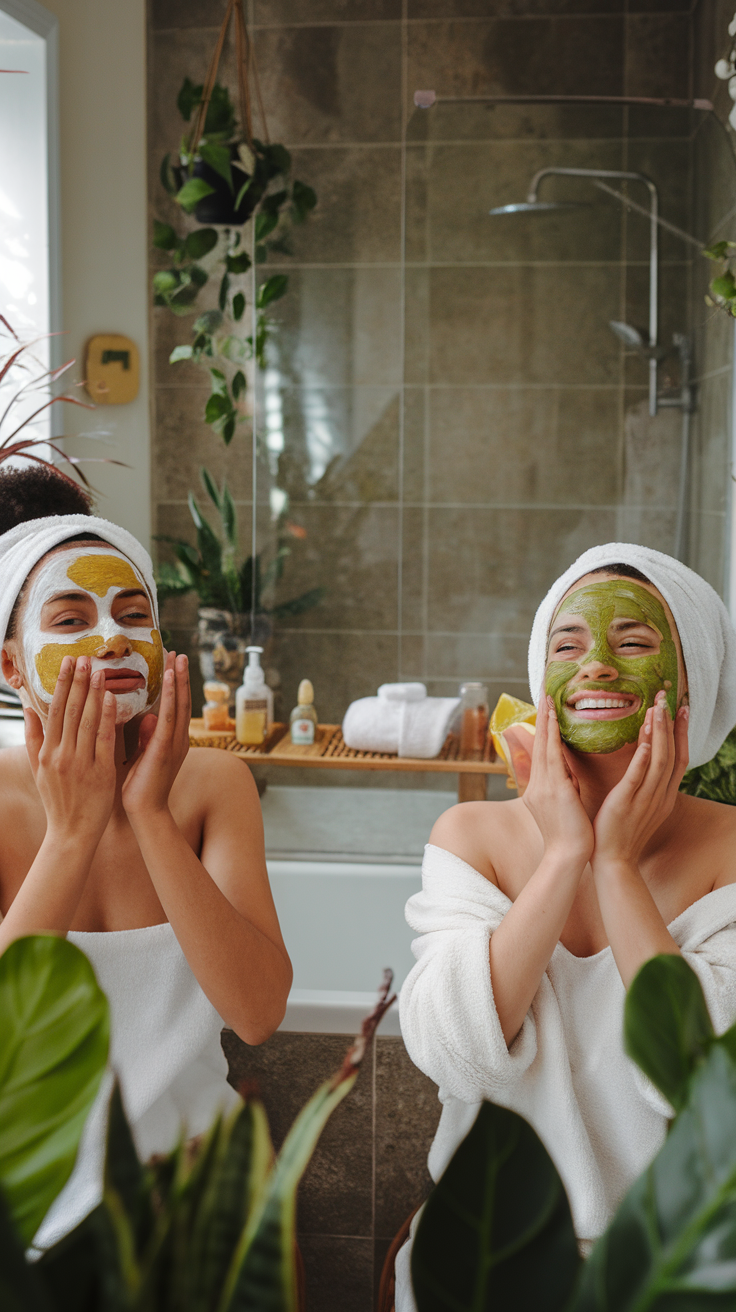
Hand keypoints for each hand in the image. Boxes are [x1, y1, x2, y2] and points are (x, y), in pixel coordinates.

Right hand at [25, 655, 116, 842]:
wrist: (72, 834)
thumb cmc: (58, 801)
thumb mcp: (38, 770)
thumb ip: (33, 739)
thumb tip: (30, 709)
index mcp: (47, 753)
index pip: (55, 711)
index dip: (62, 685)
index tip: (67, 663)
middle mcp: (62, 755)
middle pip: (70, 711)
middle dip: (76, 682)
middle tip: (83, 657)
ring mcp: (81, 763)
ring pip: (86, 721)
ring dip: (92, 693)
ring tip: (98, 670)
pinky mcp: (101, 772)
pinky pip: (104, 740)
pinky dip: (106, 717)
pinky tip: (111, 698)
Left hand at [122, 652, 190, 819]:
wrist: (145, 812)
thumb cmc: (140, 788)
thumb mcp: (143, 757)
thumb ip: (147, 737)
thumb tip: (149, 717)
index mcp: (172, 741)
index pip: (175, 706)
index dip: (175, 685)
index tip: (171, 664)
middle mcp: (178, 739)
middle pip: (181, 700)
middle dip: (180, 676)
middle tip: (177, 652)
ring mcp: (175, 742)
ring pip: (179, 704)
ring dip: (179, 679)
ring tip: (177, 657)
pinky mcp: (166, 747)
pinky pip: (170, 715)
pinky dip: (171, 695)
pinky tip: (170, 678)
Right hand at [523, 696, 593, 865]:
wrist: (566, 857)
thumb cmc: (568, 835)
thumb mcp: (561, 806)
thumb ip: (560, 786)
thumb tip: (563, 773)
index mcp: (541, 786)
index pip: (542, 749)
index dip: (544, 726)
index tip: (546, 704)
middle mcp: (539, 782)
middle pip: (540, 741)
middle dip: (542, 715)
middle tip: (544, 690)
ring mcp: (545, 785)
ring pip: (545, 744)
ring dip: (546, 719)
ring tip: (548, 697)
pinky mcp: (556, 789)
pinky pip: (556, 756)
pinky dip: (554, 735)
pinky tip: (558, 720)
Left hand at [592, 692, 688, 869]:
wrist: (612, 861)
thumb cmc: (620, 831)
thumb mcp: (638, 802)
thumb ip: (643, 781)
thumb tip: (641, 756)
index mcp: (663, 795)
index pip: (678, 758)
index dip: (680, 733)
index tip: (681, 710)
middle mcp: (659, 796)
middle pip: (672, 755)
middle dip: (671, 725)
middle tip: (668, 699)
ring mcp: (644, 801)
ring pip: (658, 763)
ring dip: (658, 735)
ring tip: (657, 710)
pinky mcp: (626, 805)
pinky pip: (637, 780)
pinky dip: (642, 761)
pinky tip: (643, 743)